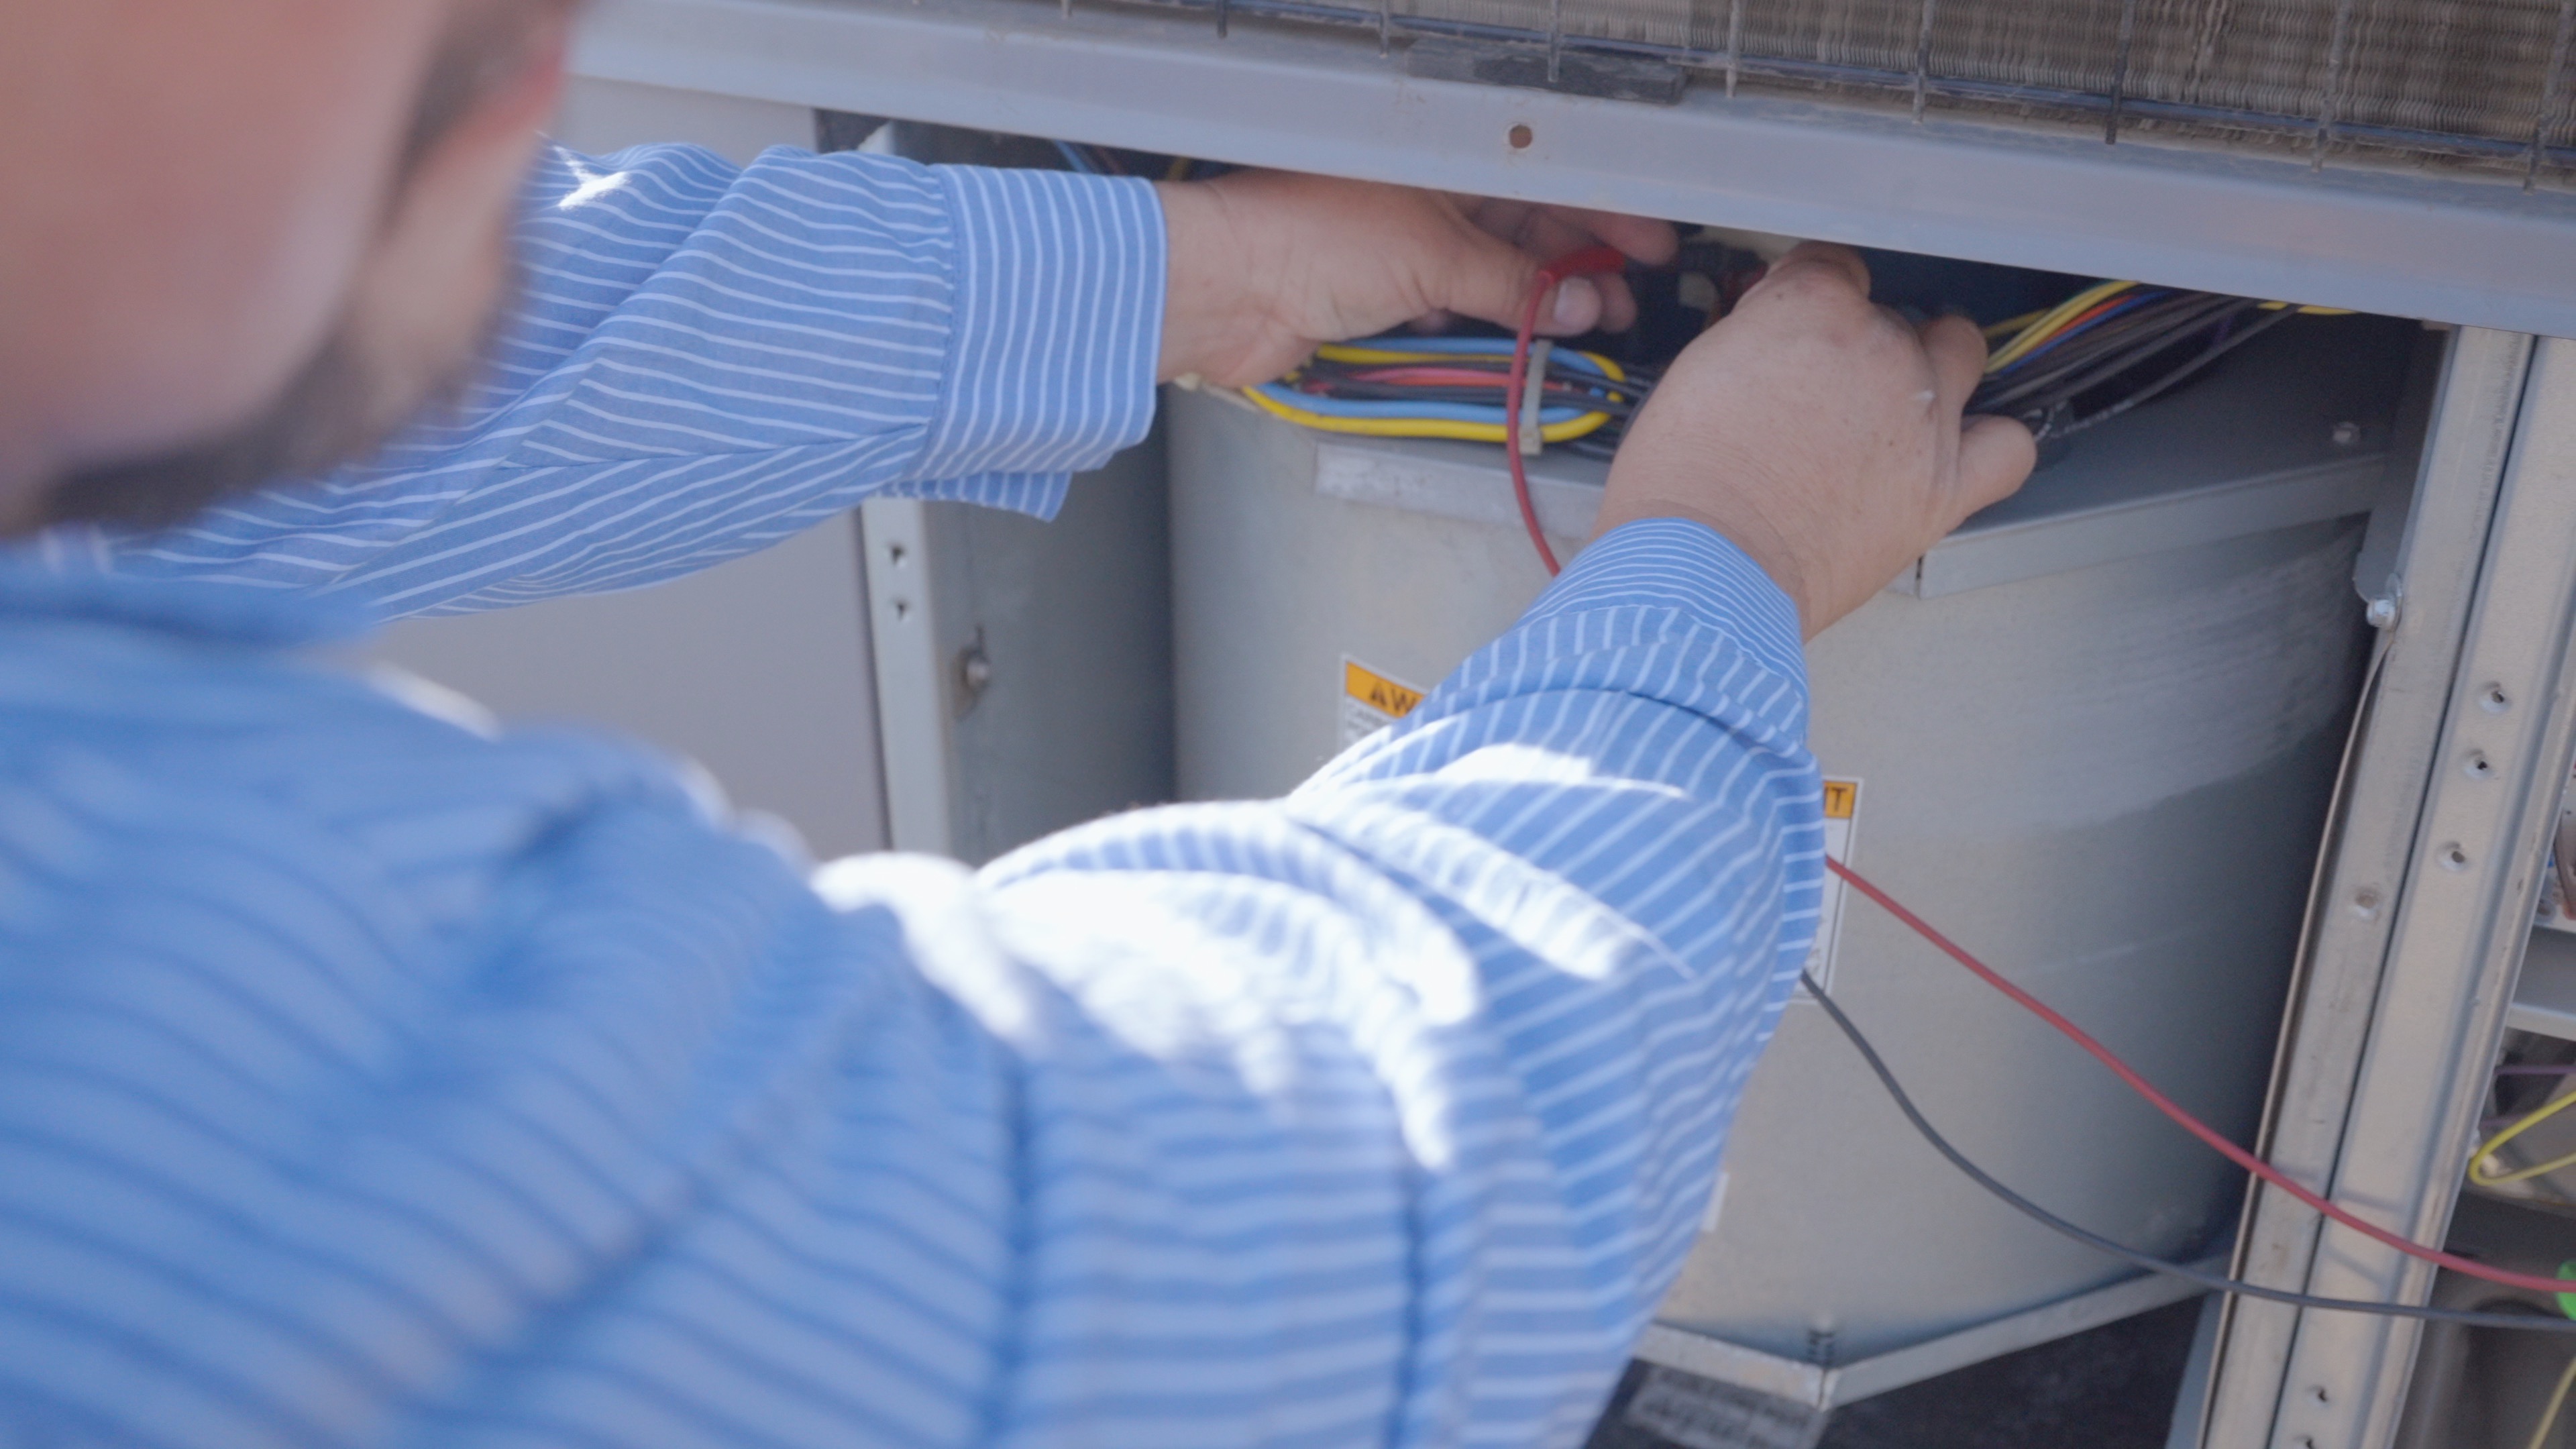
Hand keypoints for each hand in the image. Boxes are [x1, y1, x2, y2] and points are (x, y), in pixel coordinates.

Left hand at [1155, 171, 1675, 386]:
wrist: (1222, 291)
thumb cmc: (1306, 239)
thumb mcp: (1432, 254)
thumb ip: (1512, 283)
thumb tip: (1579, 302)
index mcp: (1441, 160)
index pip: (1543, 182)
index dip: (1601, 216)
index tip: (1649, 248)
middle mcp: (1426, 198)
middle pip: (1525, 231)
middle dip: (1579, 267)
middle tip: (1625, 304)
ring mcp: (1403, 247)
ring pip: (1494, 274)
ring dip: (1538, 302)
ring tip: (1585, 329)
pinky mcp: (1381, 296)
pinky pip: (1454, 308)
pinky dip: (1484, 323)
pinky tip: (1512, 340)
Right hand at [1592, 243, 2036, 637]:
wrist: (1701, 570)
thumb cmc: (1681, 488)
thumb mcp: (1695, 373)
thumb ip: (1753, 339)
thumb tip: (1776, 336)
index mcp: (1812, 308)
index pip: (1833, 267)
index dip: (1810, 298)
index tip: (1795, 326)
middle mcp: (1879, 350)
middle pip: (1891, 317)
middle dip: (1859, 344)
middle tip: (1824, 389)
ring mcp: (1921, 418)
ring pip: (1959, 352)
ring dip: (1933, 367)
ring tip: (1897, 403)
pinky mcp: (1942, 487)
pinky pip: (2006, 446)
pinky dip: (1992, 443)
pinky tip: (1960, 449)